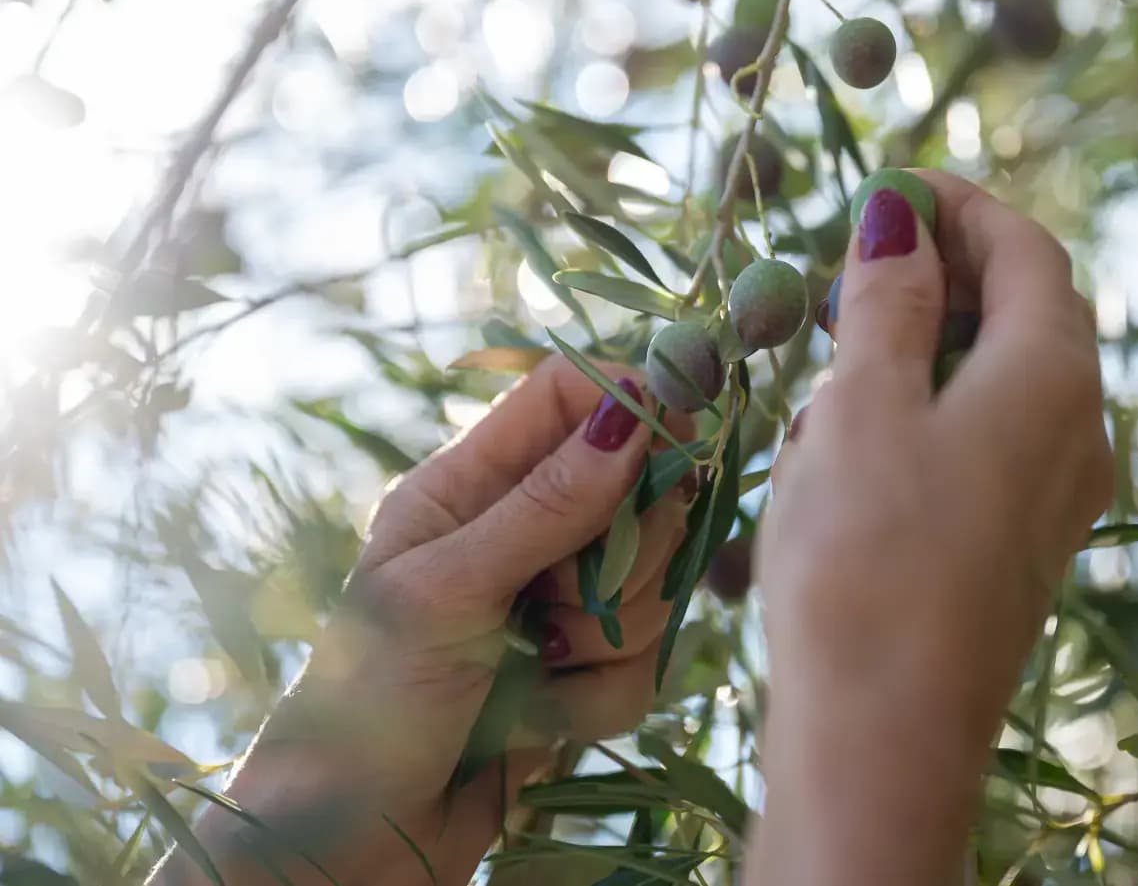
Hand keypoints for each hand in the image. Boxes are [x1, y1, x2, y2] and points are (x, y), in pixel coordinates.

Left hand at [155, 358, 692, 885]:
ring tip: (536, 665)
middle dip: (624, 550)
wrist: (350, 850)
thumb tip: (631, 415)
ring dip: (608, 634)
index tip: (688, 427)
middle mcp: (520, 534)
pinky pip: (648, 663)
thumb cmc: (365, 709)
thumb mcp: (445, 594)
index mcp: (468, 487)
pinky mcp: (585, 676)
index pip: (568, 396)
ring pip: (655, 581)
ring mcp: (558, 606)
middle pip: (638, 488)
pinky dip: (600, 697)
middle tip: (561, 596)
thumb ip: (545, 506)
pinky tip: (538, 721)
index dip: (634, 398)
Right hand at [752, 170, 1111, 884]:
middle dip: (944, 272)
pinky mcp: (1022, 547)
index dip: (961, 203)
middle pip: (1029, 310)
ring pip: (1002, 380)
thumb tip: (902, 214)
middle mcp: (1079, 428)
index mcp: (1055, 375)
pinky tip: (854, 445)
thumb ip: (888, 300)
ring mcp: (1058, 495)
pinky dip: (930, 413)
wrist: (885, 741)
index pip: (1029, 249)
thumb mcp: (863, 406)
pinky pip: (988, 444)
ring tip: (837, 360)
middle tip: (851, 269)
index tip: (889, 187)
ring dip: (929, 347)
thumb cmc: (866, 558)